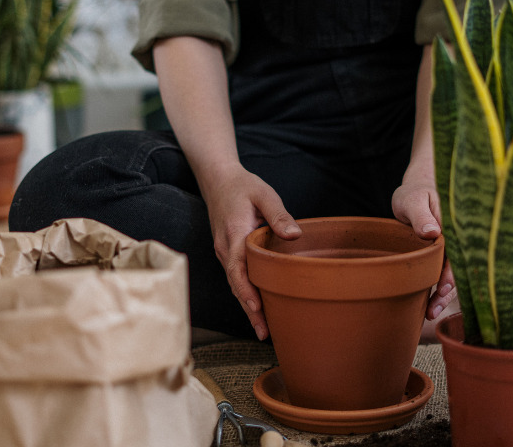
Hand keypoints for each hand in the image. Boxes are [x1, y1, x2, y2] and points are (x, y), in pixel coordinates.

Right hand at [203, 166, 300, 340]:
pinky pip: (236, 278)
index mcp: (234, 235)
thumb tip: (295, 235)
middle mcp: (225, 248)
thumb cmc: (243, 186)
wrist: (217, 180)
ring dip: (247, 306)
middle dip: (249, 310)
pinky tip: (257, 308)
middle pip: (235, 285)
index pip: (237, 269)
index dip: (246, 291)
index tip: (257, 308)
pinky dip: (245, 294)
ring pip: (235, 285)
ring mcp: (224, 253)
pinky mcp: (228, 254)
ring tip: (263, 329)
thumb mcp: (264, 194)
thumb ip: (278, 214)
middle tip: (265, 333)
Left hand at [391, 173, 455, 319]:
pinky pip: (444, 274)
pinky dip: (439, 289)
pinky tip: (430, 305)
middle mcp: (457, 241)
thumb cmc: (414, 193)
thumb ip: (421, 215)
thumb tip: (433, 232)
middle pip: (458, 269)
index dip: (452, 273)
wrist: (415, 191)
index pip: (458, 253)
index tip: (443, 288)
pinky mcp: (443, 256)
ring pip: (452, 275)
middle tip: (434, 308)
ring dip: (444, 295)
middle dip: (448, 291)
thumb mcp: (413, 200)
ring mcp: (451, 250)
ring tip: (430, 313)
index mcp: (454, 227)